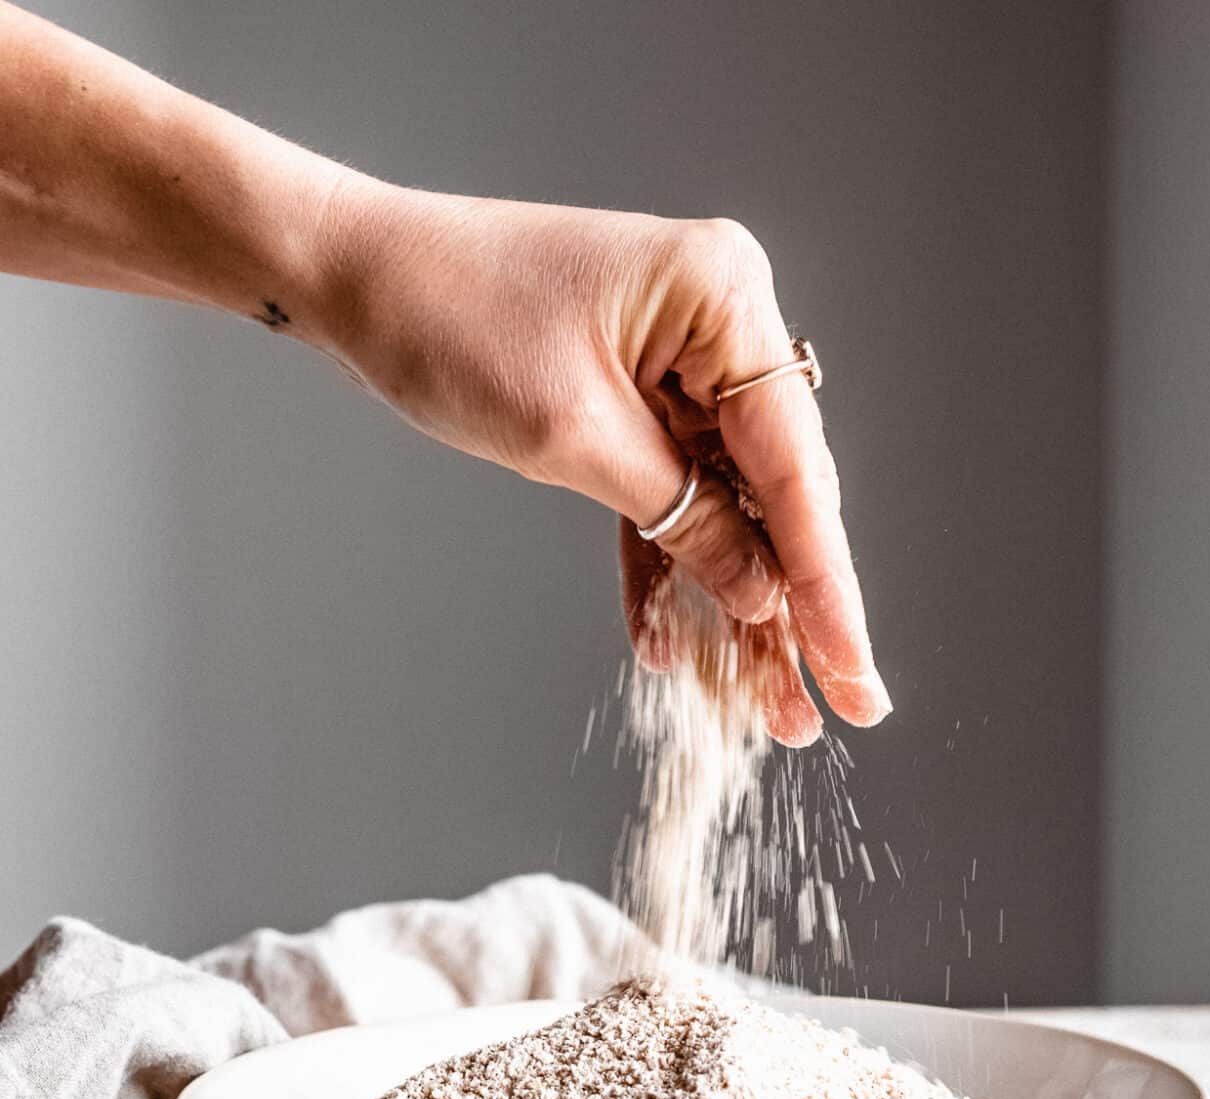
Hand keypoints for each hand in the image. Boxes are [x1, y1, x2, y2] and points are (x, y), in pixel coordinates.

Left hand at [317, 184, 889, 744]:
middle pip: (778, 491)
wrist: (351, 277)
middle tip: (833, 708)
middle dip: (793, 608)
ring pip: (730, 507)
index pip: (794, 465)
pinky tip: (671, 648)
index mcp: (724, 297)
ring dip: (738, 605)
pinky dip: (666, 567)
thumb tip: (764, 593)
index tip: (855, 671)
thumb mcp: (576, 439)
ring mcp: (679, 359)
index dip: (825, 584)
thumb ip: (684, 519)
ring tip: (766, 704)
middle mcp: (718, 322)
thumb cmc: (449, 318)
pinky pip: (670, 497)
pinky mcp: (637, 395)